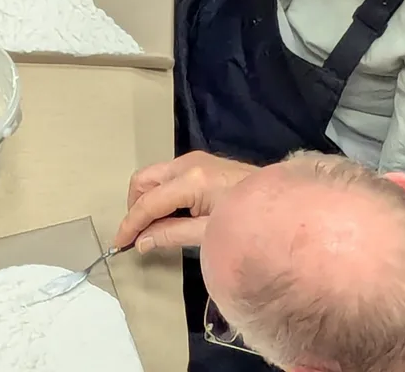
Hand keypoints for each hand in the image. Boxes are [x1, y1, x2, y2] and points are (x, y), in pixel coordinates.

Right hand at [113, 151, 257, 251]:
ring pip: (154, 176)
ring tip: (153, 228)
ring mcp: (196, 160)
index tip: (119, 245)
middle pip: (143, 180)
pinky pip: (169, 176)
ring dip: (147, 200)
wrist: (285, 205)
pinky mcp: (203, 162)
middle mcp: (188, 163)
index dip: (130, 225)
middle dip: (134, 207)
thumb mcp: (209, 234)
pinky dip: (161, 194)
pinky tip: (170, 215)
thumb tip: (141, 242)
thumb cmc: (251, 222)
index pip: (148, 203)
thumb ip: (172, 235)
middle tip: (137, 234)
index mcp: (191, 180)